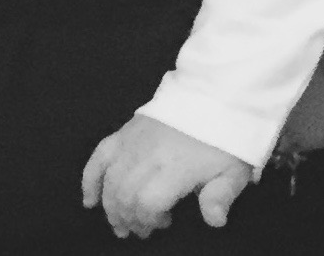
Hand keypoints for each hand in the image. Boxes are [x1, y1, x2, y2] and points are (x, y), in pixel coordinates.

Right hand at [80, 114, 252, 238]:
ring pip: (110, 180)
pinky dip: (90, 179)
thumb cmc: (226, 136)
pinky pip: (100, 155)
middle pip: (125, 195)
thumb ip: (221, 196)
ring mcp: (135, 140)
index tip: (165, 223)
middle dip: (129, 219)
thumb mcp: (233, 168)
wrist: (216, 93)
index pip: (147, 203)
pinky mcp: (127, 129)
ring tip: (121, 224)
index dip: (150, 220)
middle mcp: (150, 153)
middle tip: (142, 229)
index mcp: (175, 165)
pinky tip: (90, 201)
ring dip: (110, 207)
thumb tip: (215, 221)